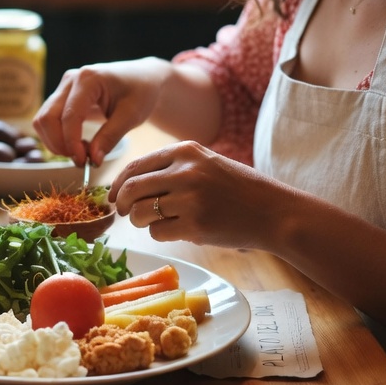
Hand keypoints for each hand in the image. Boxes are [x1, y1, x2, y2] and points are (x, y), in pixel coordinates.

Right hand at [33, 58, 170, 166]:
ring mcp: (64, 87)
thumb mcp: (132, 116)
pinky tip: (78, 144)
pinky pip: (48, 120)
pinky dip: (57, 137)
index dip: (72, 143)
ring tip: (82, 152)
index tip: (83, 162)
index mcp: (88, 79)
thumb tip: (92, 161)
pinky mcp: (62, 97)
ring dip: (56, 142)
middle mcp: (70, 80)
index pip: (69, 115)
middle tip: (81, 161)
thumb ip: (110, 137)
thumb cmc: (140, 93)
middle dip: (59, 144)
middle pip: (47, 117)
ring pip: (42, 120)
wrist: (142, 79)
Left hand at [109, 140, 286, 249]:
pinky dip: (159, 234)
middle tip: (124, 213)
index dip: (118, 183)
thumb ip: (172, 166)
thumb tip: (128, 183)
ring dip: (141, 221)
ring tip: (155, 222)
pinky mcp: (195, 225)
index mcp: (185, 151)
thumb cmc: (236, 188)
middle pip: (132, 188)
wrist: (271, 210)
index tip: (113, 196)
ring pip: (141, 212)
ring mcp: (189, 198)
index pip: (136, 165)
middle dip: (122, 204)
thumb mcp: (205, 162)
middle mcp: (185, 171)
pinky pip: (158, 232)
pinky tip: (175, 230)